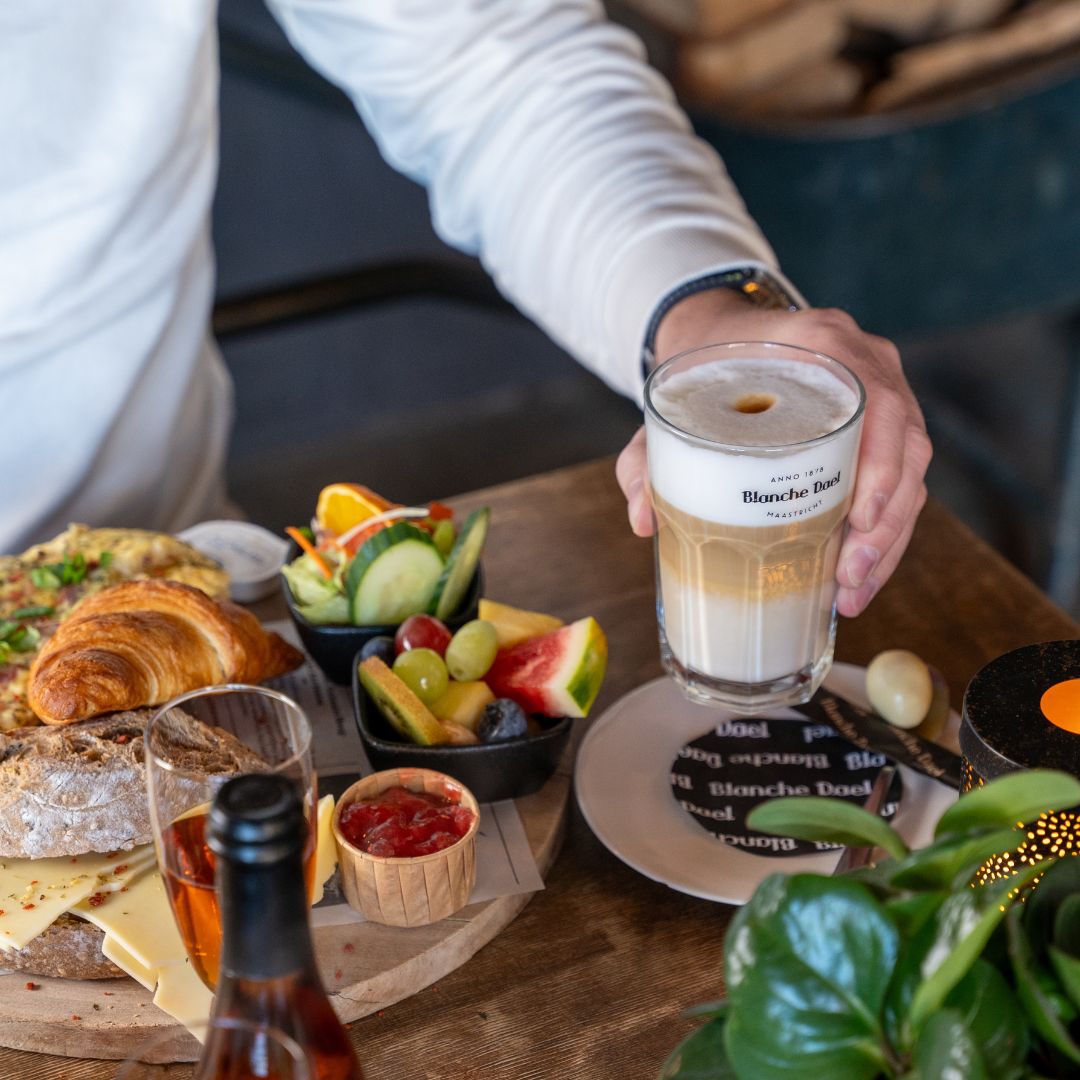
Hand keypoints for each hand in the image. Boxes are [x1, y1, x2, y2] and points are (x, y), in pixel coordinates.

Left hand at [615, 288, 930, 617]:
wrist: (719, 338)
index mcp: (819, 342)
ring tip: (852, 592)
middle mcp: (863, 360)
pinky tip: (860, 573)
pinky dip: (887, 529)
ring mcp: (882, 387)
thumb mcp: (666, 410)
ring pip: (913, 470)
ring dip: (890, 539)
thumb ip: (645, 458)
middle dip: (885, 525)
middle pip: (907, 446)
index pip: (876, 400)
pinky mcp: (882, 420)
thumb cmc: (701, 373)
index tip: (859, 521)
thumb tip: (643, 519)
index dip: (881, 464)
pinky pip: (902, 476)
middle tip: (849, 578)